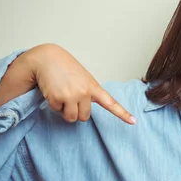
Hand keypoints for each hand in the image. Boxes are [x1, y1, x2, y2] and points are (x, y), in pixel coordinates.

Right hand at [20, 44, 135, 123]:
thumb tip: (87, 110)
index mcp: (94, 87)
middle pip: (84, 117)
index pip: (111, 103)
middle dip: (76, 111)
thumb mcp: (83, 78)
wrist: (47, 58)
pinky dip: (54, 104)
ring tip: (62, 94)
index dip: (122, 114)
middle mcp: (85, 92)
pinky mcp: (57, 98)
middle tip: (70, 97)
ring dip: (65, 110)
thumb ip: (89, 93)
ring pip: (71, 118)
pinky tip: (53, 90)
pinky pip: (57, 111)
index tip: (133, 122)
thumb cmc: (66, 69)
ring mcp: (71, 95)